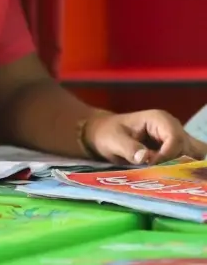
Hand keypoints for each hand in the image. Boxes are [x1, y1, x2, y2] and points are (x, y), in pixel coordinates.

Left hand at [85, 109, 206, 165]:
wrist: (103, 133)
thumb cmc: (107, 133)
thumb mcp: (112, 140)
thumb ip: (129, 148)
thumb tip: (145, 158)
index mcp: (159, 119)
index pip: (176, 139)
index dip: (167, 156)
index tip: (151, 166)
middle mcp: (172, 127)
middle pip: (191, 148)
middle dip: (181, 163)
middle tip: (164, 174)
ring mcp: (176, 139)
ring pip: (194, 156)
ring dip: (183, 168)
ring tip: (166, 176)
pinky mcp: (175, 150)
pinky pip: (188, 161)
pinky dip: (182, 170)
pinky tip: (167, 177)